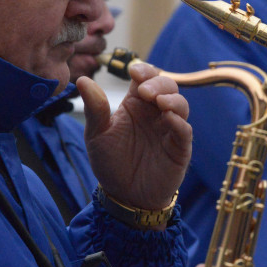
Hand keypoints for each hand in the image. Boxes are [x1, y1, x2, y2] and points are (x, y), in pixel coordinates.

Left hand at [79, 60, 191, 214]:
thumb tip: (82, 80)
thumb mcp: (96, 134)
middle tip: (144, 91)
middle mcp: (154, 113)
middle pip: (166, 86)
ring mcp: (168, 129)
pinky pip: (184, 131)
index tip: (134, 71)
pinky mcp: (179, 148)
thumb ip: (94, 108)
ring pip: (180, 105)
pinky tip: (169, 119)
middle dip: (158, 83)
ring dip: (172, 99)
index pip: (144, 78)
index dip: (143, 70)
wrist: (123, 196)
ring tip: (159, 102)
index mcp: (134, 105)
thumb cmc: (110, 162)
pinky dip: (179, 122)